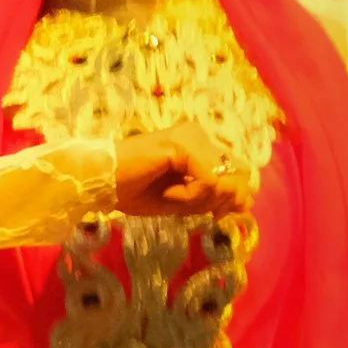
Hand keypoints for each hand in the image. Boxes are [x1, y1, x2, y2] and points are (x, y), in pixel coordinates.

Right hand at [113, 124, 250, 218]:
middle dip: (216, 201)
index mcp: (200, 143)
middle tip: (185, 205)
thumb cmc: (135, 190)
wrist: (100, 182)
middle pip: (237, 176)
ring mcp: (192, 136)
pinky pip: (207, 181)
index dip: (230, 198)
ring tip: (170, 196)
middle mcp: (200, 133)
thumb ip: (214, 199)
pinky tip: (167, 193)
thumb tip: (247, 202)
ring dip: (197, 200)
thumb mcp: (183, 201)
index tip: (209, 213)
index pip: (238, 170)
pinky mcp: (183, 144)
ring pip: (223, 182)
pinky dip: (189, 197)